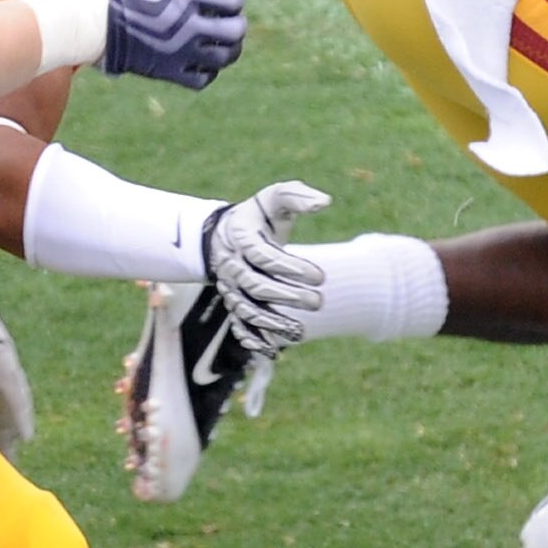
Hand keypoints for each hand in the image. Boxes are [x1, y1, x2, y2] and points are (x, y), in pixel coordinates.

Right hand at [96, 0, 247, 88]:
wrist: (76, 19)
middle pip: (235, 31)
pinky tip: (200, 59)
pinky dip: (208, 70)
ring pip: (224, 58)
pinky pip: (202, 79)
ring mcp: (178, 51)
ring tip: (219, 41)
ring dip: (227, 48)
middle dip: (235, 24)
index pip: (233, 1)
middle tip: (225, 20)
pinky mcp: (164, 71)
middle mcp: (188, 26)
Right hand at [197, 181, 327, 351]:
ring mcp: (231, 288)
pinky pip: (238, 326)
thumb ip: (297, 196)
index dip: (291, 268)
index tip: (321, 277)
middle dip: (287, 297)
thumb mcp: (274, 198)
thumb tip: (324, 202)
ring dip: (272, 324)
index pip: (264, 256)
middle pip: (256, 287)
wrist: (223, 235)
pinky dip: (253, 340)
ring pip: (246, 311)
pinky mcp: (234, 304)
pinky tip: (273, 351)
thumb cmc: (257, 216)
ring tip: (301, 333)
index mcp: (242, 239)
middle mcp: (233, 266)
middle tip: (318, 302)